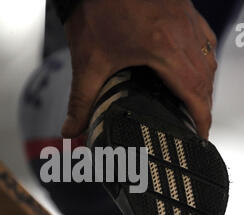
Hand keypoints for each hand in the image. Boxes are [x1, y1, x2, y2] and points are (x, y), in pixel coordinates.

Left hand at [62, 0, 216, 139]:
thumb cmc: (98, 6)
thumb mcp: (89, 61)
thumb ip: (80, 100)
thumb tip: (71, 128)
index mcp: (166, 50)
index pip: (196, 92)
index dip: (201, 119)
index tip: (200, 136)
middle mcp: (184, 35)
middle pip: (206, 80)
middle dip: (203, 106)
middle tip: (194, 126)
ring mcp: (187, 20)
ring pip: (208, 60)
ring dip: (204, 85)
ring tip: (193, 103)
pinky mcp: (183, 11)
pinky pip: (203, 40)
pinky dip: (201, 60)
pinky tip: (190, 66)